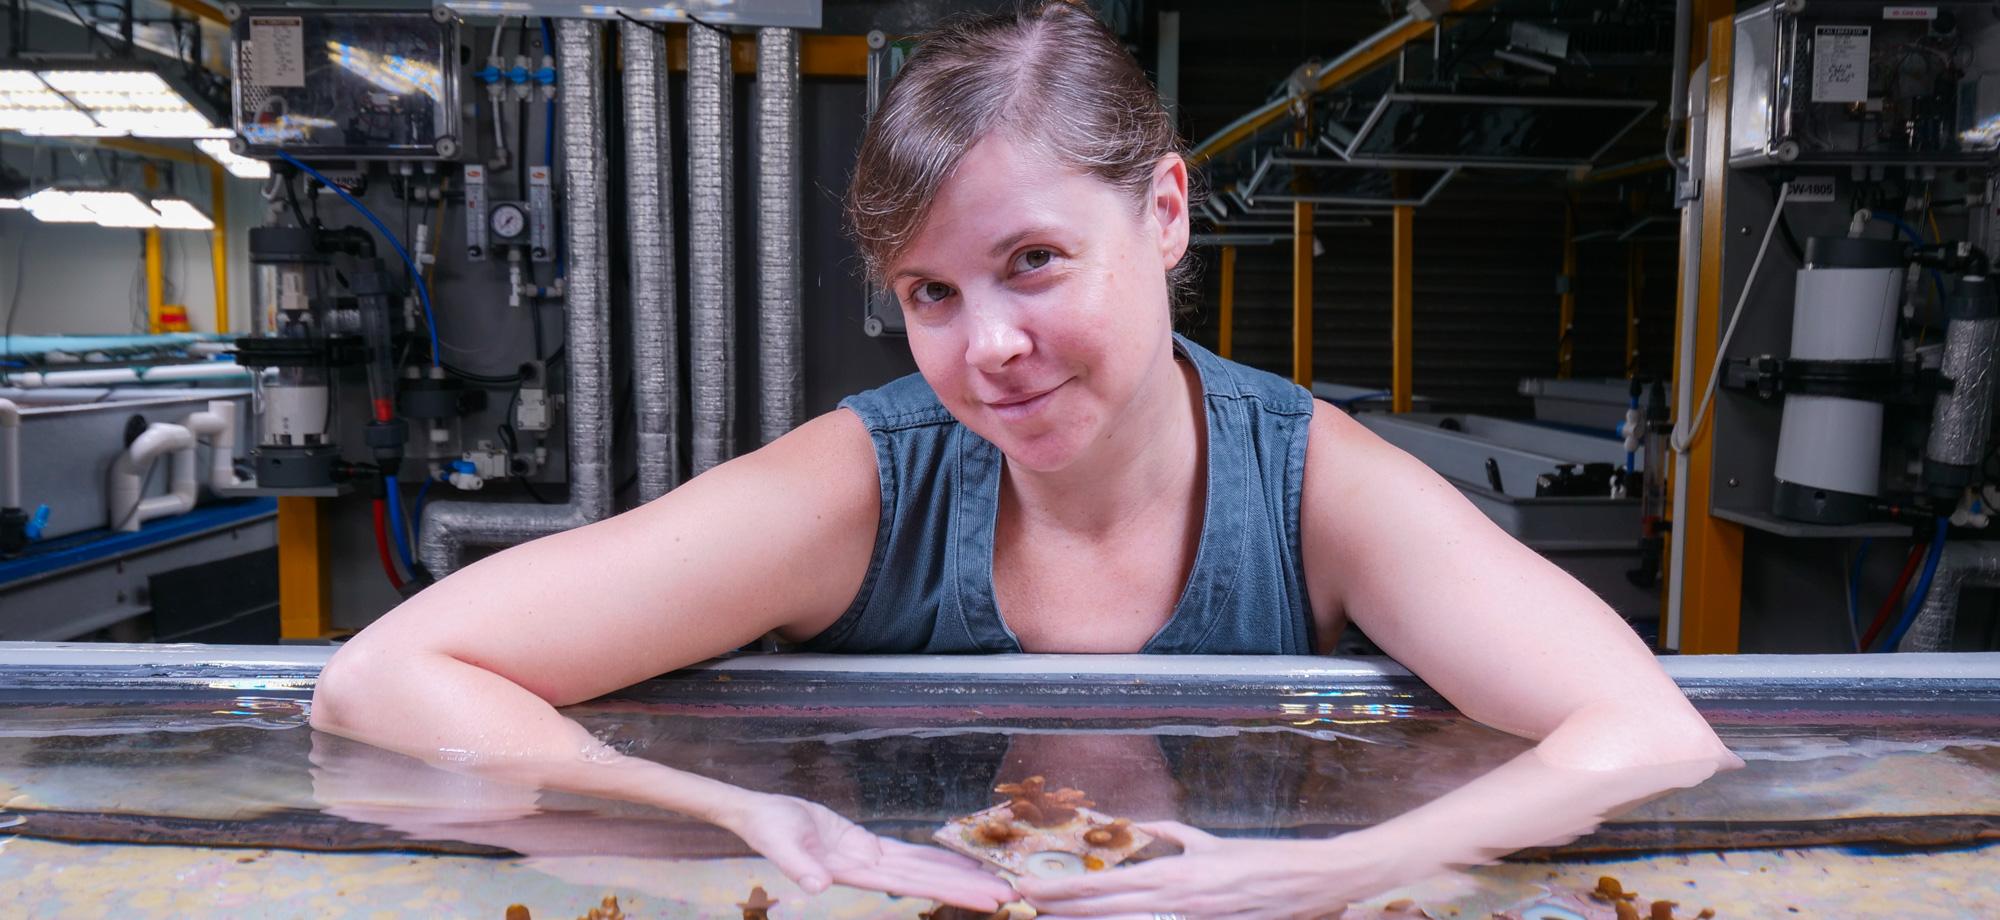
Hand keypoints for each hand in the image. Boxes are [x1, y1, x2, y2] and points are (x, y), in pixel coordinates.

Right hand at [718, 793, 1018, 910]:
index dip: (953, 892)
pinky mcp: (869, 846)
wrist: (760, 816)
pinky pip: (910, 852)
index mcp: (857, 873)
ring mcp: (872, 860)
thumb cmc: (769, 829)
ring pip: (925, 868)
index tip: (987, 900)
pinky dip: (936, 857)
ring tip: (996, 883)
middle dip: (970, 888)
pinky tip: (958, 862)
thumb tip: (818, 885)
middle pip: (930, 880)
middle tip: (1012, 895)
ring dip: (959, 876)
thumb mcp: (780, 845)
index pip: (916, 886)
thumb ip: (798, 866)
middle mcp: (872, 871)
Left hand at [1017, 822, 1395, 919]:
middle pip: (1105, 909)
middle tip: (1023, 903)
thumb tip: (1143, 828)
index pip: (1105, 884)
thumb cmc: (1263, 860)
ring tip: (1050, 919)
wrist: (1310, 882)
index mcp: (1175, 874)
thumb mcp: (1212, 844)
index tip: (1031, 889)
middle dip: (1061, 907)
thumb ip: (1174, 837)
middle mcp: (1176, 901)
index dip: (1065, 889)